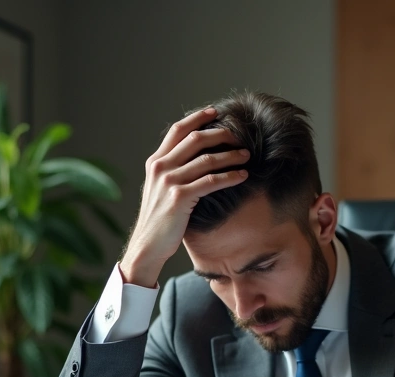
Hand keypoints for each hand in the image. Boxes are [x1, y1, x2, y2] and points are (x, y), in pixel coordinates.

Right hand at [120, 107, 249, 286]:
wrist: (147, 245)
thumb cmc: (159, 219)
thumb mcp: (160, 188)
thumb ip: (172, 170)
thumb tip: (196, 157)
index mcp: (155, 162)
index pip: (178, 130)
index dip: (197, 118)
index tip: (216, 112)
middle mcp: (160, 167)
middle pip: (195, 139)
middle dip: (221, 135)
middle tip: (239, 136)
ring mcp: (169, 181)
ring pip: (206, 160)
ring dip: (230, 155)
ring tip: (247, 155)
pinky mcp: (180, 197)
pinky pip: (211, 181)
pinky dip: (230, 176)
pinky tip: (242, 176)